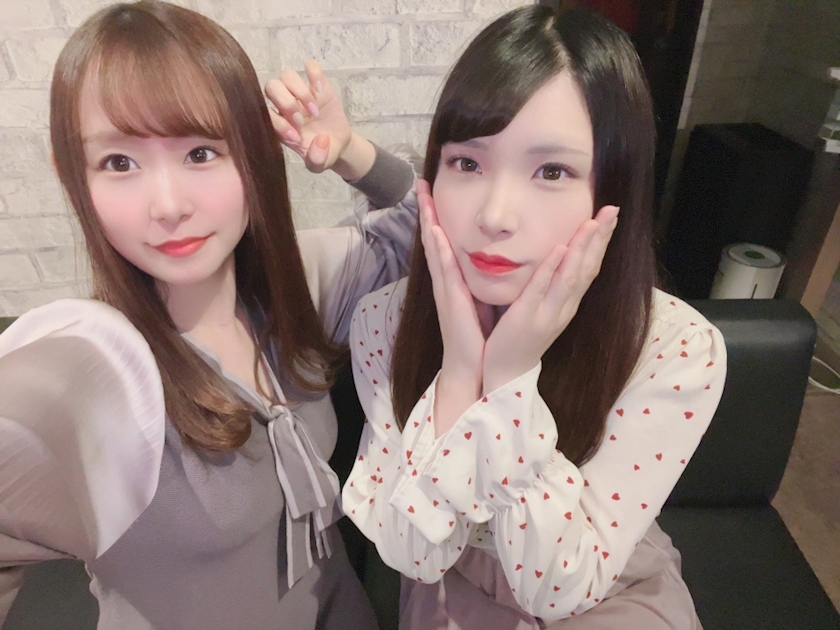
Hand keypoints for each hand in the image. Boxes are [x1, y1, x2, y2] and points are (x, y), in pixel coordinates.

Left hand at [265, 59, 371, 178]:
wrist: (336, 142)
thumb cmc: (321, 153)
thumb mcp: (319, 165)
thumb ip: (317, 160)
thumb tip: (321, 139)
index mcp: (278, 124)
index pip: (265, 114)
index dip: (280, 124)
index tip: (298, 137)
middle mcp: (284, 105)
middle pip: (271, 87)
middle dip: (287, 103)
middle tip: (303, 121)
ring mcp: (299, 92)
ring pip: (287, 75)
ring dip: (301, 93)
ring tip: (315, 111)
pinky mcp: (316, 83)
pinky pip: (310, 66)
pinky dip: (315, 74)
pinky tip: (322, 92)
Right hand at [418, 180, 484, 434]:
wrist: (470, 364)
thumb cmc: (477, 335)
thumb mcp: (479, 300)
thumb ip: (478, 280)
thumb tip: (489, 260)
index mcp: (453, 280)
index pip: (443, 242)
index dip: (437, 217)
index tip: (433, 193)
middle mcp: (445, 280)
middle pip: (433, 238)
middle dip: (427, 211)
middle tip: (422, 184)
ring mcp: (445, 288)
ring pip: (434, 248)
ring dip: (429, 222)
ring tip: (423, 197)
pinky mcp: (451, 299)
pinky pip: (444, 269)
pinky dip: (439, 250)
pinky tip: (436, 232)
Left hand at [482, 205, 619, 392]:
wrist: (506, 373)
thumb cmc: (520, 338)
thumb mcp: (542, 309)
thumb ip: (550, 286)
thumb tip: (557, 256)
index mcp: (568, 304)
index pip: (590, 267)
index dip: (601, 241)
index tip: (610, 215)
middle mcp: (564, 308)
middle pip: (587, 268)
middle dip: (600, 238)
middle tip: (612, 210)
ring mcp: (547, 314)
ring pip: (571, 277)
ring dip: (582, 249)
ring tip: (591, 224)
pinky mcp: (526, 317)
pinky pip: (541, 290)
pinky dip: (552, 269)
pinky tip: (559, 249)